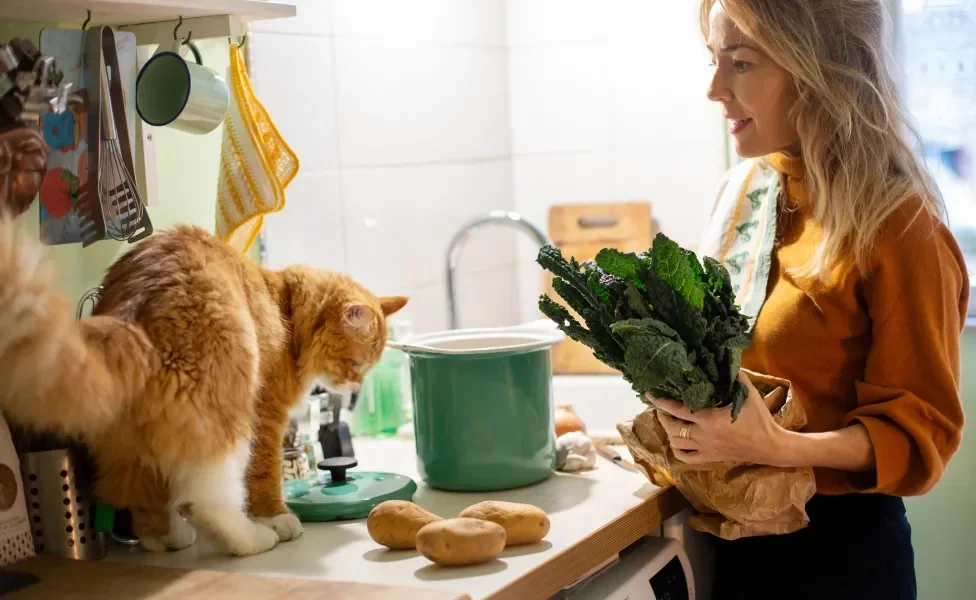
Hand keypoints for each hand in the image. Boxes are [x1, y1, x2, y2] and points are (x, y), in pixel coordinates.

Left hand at [646, 372, 785, 464]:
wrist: (770, 446)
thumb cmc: (759, 418)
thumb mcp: (748, 393)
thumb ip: (735, 376)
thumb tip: (725, 357)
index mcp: (709, 419)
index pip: (677, 410)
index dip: (661, 402)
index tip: (650, 394)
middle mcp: (703, 435)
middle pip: (672, 428)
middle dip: (662, 416)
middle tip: (660, 406)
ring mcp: (705, 449)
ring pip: (676, 444)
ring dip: (668, 432)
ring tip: (667, 421)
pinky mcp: (710, 458)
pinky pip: (686, 458)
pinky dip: (677, 450)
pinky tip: (676, 441)